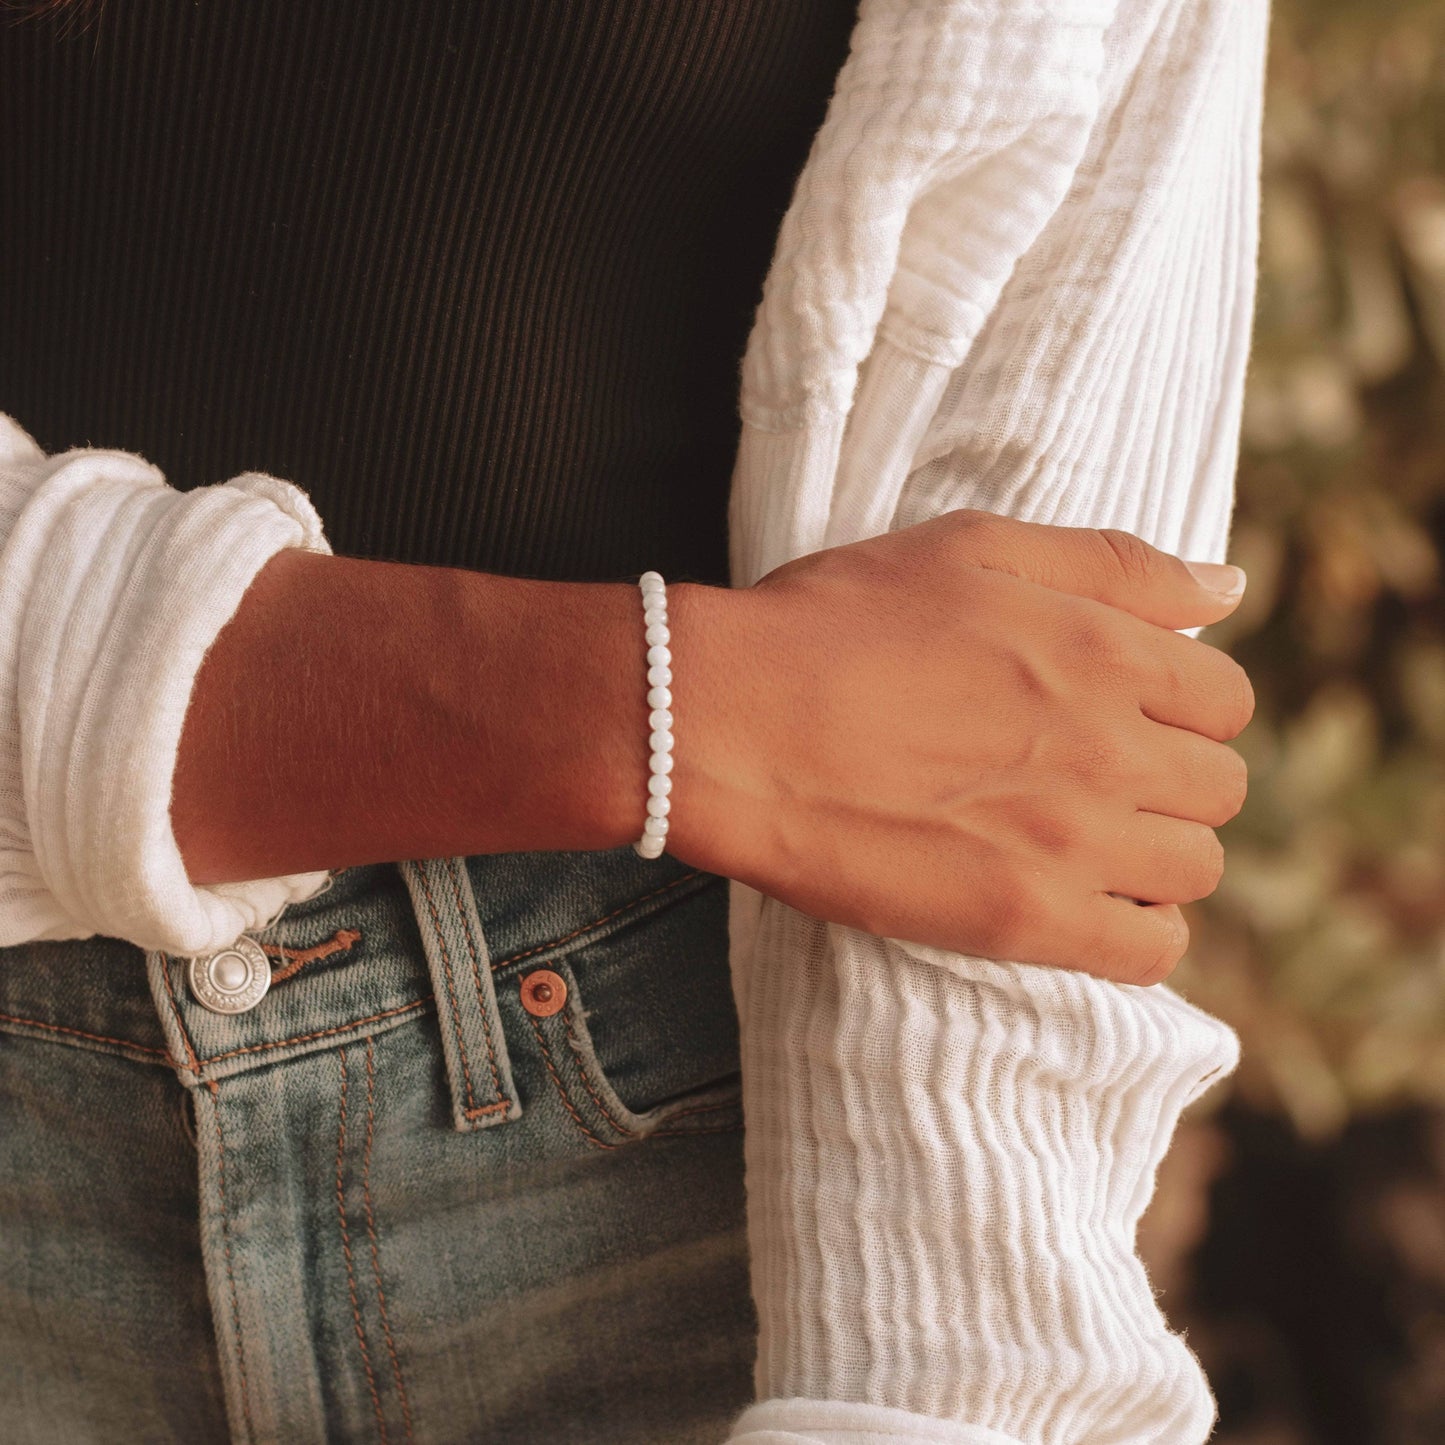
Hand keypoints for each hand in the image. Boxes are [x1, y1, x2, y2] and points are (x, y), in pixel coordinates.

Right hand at [667, 511, 1252, 984]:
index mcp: (1102, 651)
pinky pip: (1148, 951)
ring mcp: (1071, 841)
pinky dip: (1134, 932)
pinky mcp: (1023, 921)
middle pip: (1220, 787)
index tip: (1123, 713)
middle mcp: (1108, 748)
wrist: (725, 723)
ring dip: (1154, 854)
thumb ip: (1112, 565)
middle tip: (1088, 775)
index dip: (1180, 705)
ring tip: (1078, 840)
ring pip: (1195, 869)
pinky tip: (1080, 904)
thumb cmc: (831, 624)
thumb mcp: (970, 549)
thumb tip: (1228, 588)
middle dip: (1169, 778)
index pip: (1224, 698)